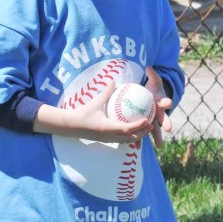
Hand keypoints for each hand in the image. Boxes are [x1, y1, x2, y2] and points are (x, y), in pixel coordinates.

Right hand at [35, 82, 152, 143]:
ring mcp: (108, 140)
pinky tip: (133, 128)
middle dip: (143, 133)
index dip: (139, 126)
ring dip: (137, 136)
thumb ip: (106, 92)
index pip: (127, 129)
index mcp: (108, 128)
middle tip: (152, 125)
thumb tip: (113, 80)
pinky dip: (129, 136)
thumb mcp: (95, 102)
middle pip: (130, 138)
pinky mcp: (106, 140)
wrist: (70, 126)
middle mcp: (109, 136)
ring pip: (126, 141)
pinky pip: (121, 140)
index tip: (148, 120)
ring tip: (146, 127)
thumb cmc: (82, 113)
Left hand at [145, 66, 173, 147]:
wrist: (153, 98)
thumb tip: (149, 67)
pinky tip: (136, 148)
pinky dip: (140, 140)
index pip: (166, 101)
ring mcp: (155, 121)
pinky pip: (143, 133)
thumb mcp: (154, 81)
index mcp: (162, 102)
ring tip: (159, 145)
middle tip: (168, 128)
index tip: (168, 103)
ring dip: (157, 137)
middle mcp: (160, 113)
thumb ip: (152, 75)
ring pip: (156, 129)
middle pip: (164, 118)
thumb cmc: (153, 89)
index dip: (167, 102)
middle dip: (167, 123)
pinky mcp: (147, 126)